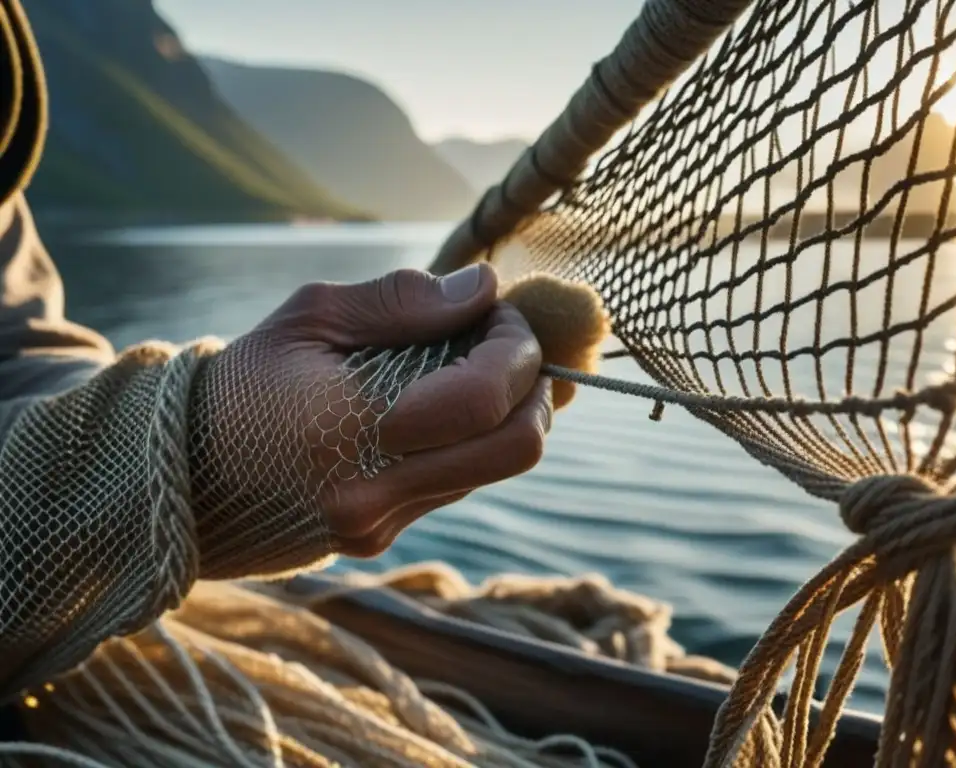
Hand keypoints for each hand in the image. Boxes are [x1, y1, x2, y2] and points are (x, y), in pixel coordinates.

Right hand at [189, 264, 552, 577]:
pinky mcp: (380, 538)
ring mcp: (381, 525)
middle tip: (503, 342)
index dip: (514, 346)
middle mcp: (376, 495)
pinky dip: (467, 439)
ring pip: (495, 467)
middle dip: (532, 385)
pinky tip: (431, 405)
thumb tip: (484, 290)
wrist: (182, 474)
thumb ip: (402, 301)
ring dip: (502, 411)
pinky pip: (457, 483)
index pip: (488, 400)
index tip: (494, 312)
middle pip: (518, 446)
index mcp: (353, 432)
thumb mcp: (311, 318)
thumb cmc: (241, 384)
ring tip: (458, 366)